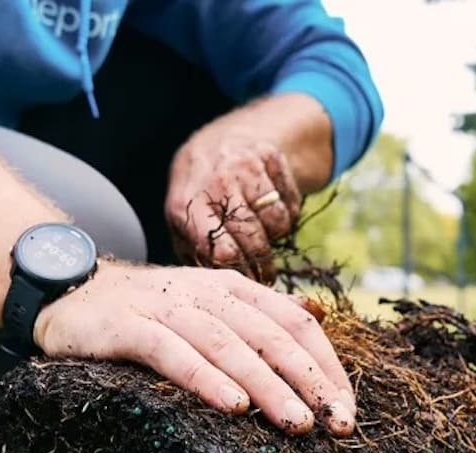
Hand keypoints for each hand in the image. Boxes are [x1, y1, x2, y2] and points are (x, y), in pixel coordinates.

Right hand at [33, 262, 354, 435]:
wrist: (72, 291)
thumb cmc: (151, 310)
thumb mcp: (211, 303)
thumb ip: (261, 311)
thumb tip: (317, 314)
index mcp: (234, 290)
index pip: (294, 323)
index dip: (326, 365)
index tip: (346, 408)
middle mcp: (208, 294)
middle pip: (271, 337)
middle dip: (310, 382)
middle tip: (337, 424)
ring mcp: (167, 308)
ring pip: (228, 346)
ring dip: (267, 387)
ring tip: (297, 424)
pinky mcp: (128, 328)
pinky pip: (172, 354)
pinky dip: (205, 378)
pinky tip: (232, 406)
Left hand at [165, 131, 300, 282]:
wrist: (221, 140)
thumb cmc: (200, 195)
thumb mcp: (184, 222)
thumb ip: (195, 254)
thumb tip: (219, 288)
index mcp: (186, 206)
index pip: (222, 253)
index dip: (241, 274)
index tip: (249, 286)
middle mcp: (214, 184)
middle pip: (253, 241)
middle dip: (264, 265)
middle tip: (266, 275)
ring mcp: (243, 167)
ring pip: (277, 223)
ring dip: (275, 235)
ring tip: (262, 232)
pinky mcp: (270, 156)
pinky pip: (291, 204)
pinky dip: (287, 213)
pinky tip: (271, 207)